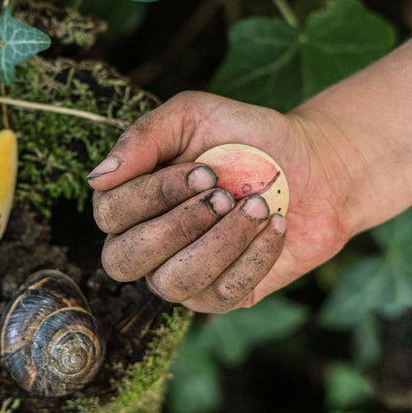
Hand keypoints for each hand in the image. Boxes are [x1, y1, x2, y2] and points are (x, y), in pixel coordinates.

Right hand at [88, 91, 354, 312]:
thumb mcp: (193, 115)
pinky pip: (221, 295)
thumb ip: (143, 137)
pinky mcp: (220, 296)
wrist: (313, 165)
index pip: (109, 213)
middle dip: (178, 226)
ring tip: (256, 209)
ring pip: (172, 283)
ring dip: (220, 244)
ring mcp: (178, 275)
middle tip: (225, 194)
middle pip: (122, 261)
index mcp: (128, 200)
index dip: (154, 195)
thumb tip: (98, 177)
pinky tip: (275, 226)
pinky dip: (254, 257)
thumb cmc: (245, 136)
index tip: (205, 170)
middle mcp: (143, 243)